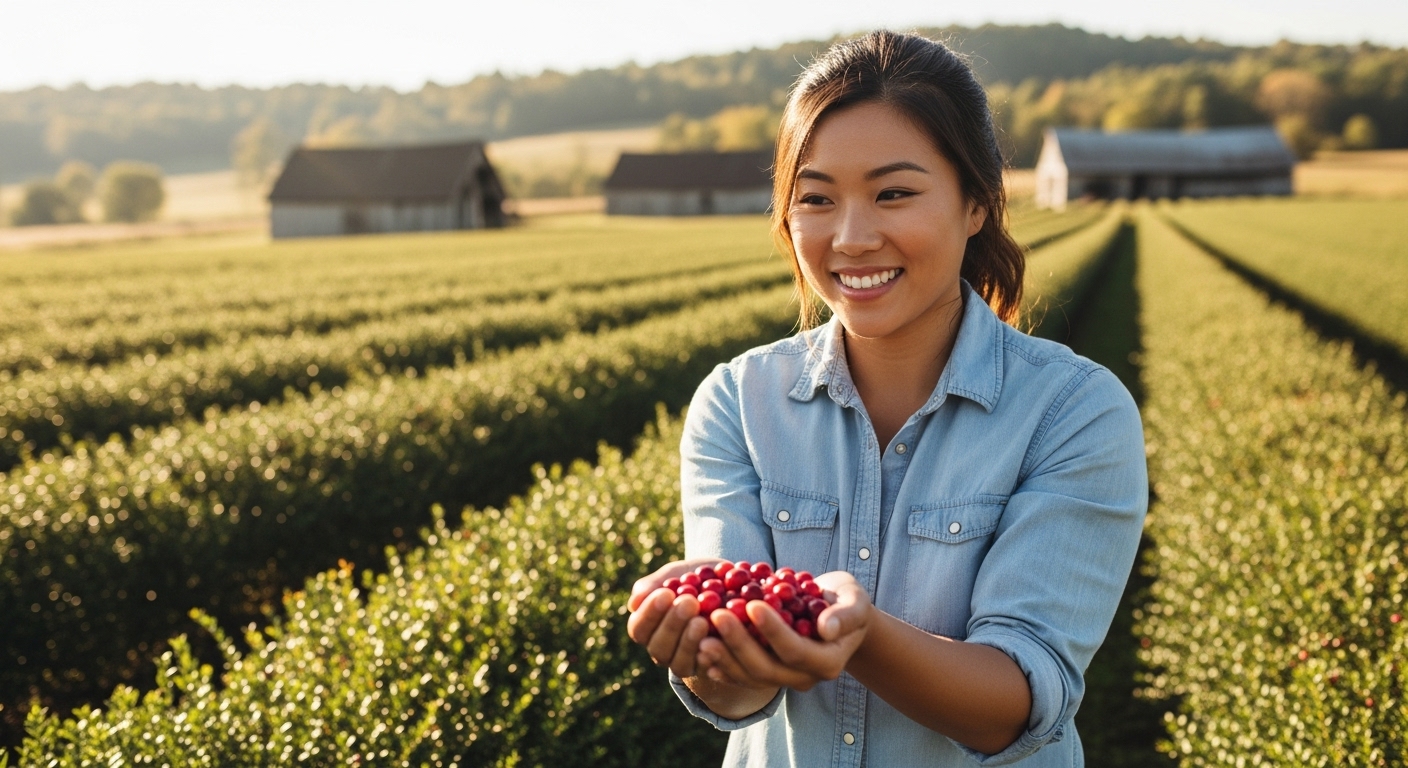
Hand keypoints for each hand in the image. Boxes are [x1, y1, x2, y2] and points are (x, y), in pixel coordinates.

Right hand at [626, 558, 721, 677]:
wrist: (731, 590)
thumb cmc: (695, 580)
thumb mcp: (676, 574)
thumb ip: (654, 584)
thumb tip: (634, 603)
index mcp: (648, 629)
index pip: (639, 627)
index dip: (650, 612)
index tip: (666, 593)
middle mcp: (662, 650)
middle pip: (658, 647)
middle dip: (672, 625)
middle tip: (688, 602)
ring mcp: (684, 663)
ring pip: (679, 663)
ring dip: (689, 642)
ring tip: (702, 620)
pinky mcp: (708, 672)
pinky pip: (706, 671)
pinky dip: (710, 658)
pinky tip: (717, 643)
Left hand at [696, 570, 872, 690]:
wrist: (836, 615)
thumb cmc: (847, 602)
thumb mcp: (856, 602)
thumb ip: (845, 615)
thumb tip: (827, 627)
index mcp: (827, 662)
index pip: (795, 650)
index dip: (772, 630)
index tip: (751, 604)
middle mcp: (804, 678)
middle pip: (766, 669)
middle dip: (739, 643)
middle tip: (716, 615)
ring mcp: (784, 680)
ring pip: (749, 677)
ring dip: (723, 657)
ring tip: (700, 634)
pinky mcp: (767, 675)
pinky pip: (741, 677)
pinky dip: (721, 665)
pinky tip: (700, 650)